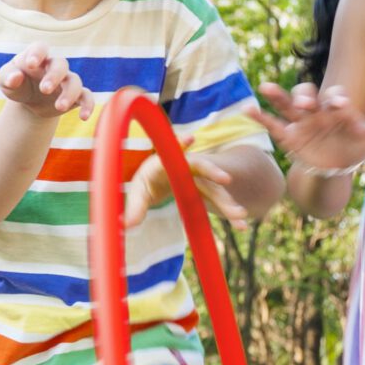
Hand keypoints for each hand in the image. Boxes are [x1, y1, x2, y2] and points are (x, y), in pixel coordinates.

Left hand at [0, 45, 86, 121]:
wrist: (29, 102)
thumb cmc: (16, 84)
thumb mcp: (5, 80)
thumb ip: (7, 76)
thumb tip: (15, 78)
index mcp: (36, 56)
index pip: (40, 47)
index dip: (37, 53)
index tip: (31, 64)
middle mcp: (54, 66)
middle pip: (60, 64)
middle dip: (54, 76)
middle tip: (44, 89)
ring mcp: (66, 80)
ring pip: (75, 81)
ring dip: (69, 93)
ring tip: (59, 107)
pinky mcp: (75, 95)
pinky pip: (86, 96)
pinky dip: (88, 105)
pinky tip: (83, 117)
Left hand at [121, 152, 254, 229]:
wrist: (164, 179)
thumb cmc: (149, 182)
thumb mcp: (139, 193)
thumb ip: (134, 208)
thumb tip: (123, 225)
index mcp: (166, 162)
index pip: (172, 151)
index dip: (180, 143)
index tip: (189, 139)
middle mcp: (186, 166)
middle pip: (201, 167)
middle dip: (213, 171)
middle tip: (226, 179)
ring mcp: (199, 178)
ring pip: (215, 188)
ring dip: (227, 201)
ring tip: (240, 216)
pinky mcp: (207, 191)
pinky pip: (219, 202)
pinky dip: (229, 213)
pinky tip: (240, 226)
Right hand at [255, 79, 364, 173]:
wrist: (337, 163)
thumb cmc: (355, 145)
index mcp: (336, 107)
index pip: (335, 97)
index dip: (337, 99)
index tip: (339, 105)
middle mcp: (317, 110)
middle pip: (308, 94)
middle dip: (306, 96)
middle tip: (305, 103)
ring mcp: (300, 121)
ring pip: (286, 104)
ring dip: (277, 96)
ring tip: (265, 87)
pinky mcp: (288, 135)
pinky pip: (272, 124)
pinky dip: (259, 116)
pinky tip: (247, 110)